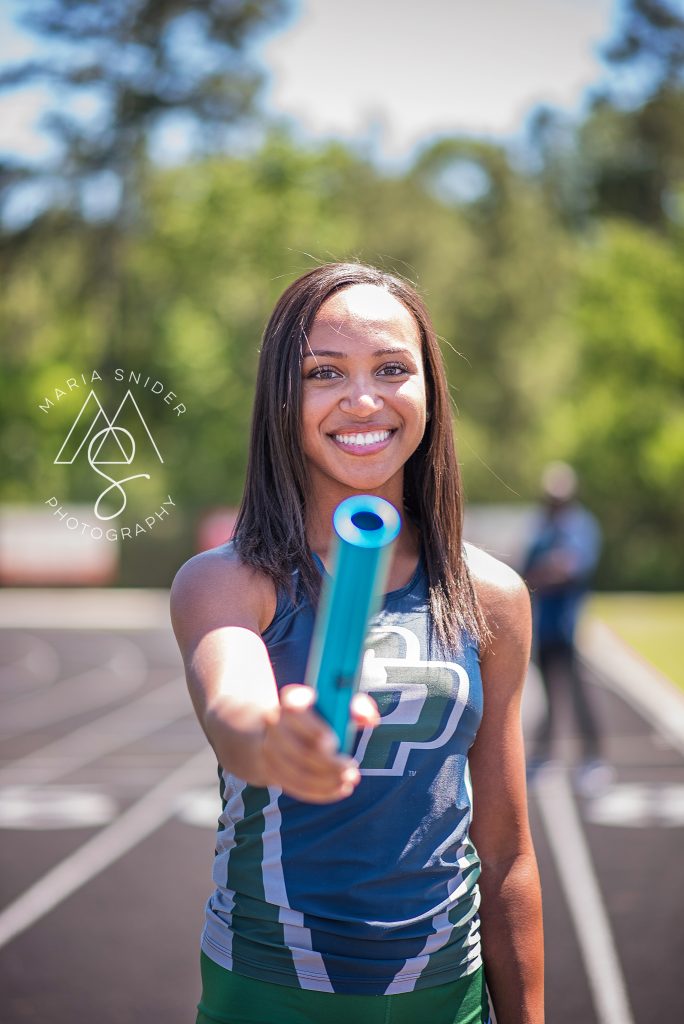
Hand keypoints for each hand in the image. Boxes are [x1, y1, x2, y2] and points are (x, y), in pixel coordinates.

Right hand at [260, 685, 378, 802]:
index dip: (312, 728)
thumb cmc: (319, 714)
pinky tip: (340, 789)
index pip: (295, 707)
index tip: (333, 742)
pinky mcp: (270, 768)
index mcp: (291, 699)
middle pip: (301, 749)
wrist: (282, 727)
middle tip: (352, 769)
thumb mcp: (339, 703)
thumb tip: (370, 720)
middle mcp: (274, 721)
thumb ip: (357, 706)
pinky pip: (295, 786)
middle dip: (329, 764)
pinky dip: (320, 792)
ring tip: (349, 780)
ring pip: (299, 772)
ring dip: (327, 781)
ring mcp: (268, 747)